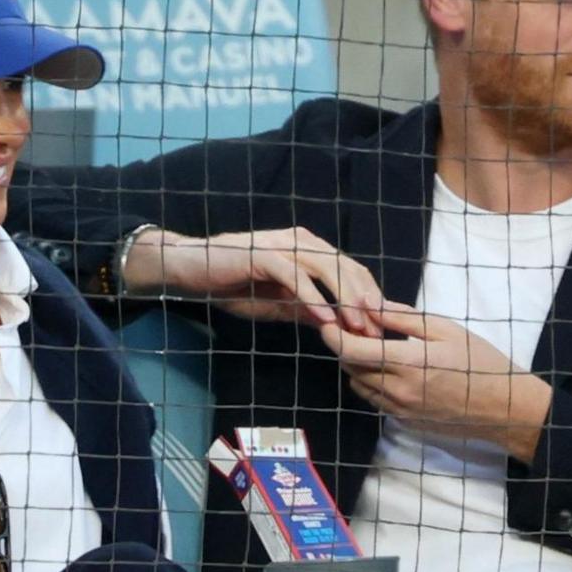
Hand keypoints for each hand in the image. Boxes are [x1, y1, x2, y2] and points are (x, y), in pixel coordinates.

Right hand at [135, 227, 382, 333]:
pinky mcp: (263, 254)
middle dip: (366, 300)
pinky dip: (313, 298)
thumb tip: (338, 325)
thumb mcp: (277, 303)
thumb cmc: (232, 285)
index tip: (382, 327)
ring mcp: (281, 245)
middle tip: (379, 331)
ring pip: (326, 269)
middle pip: (345, 267)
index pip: (350, 269)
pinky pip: (295, 276)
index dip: (370, 297)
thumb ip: (307, 309)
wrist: (190, 270)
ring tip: (358, 327)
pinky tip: (325, 319)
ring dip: (346, 299)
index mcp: (307, 249)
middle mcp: (299, 241)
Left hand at [322, 303, 554, 460]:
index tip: (327, 322)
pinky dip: (372, 383)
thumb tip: (368, 303)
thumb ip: (401, 317)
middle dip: (344, 348)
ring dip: (357, 367)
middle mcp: (399, 391)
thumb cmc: (481, 362)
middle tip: (352, 329)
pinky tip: (389, 370)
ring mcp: (401, 410)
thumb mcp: (445, 329)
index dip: (333, 336)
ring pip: (359, 385)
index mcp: (408, 363)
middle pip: (350, 368)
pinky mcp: (405, 422)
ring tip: (374, 349)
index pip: (352, 351)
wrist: (507, 408)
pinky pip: (375, 400)